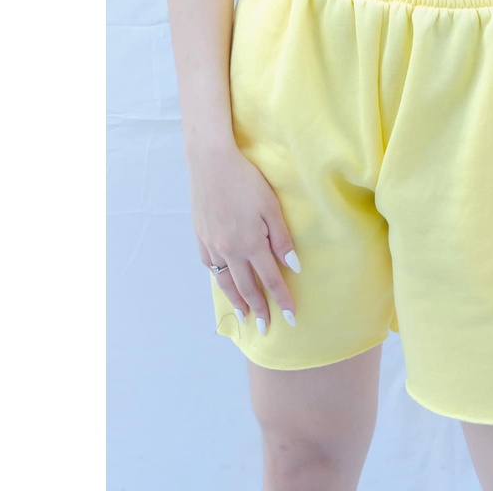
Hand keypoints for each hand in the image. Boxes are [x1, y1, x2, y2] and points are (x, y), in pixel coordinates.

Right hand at [187, 146, 300, 331]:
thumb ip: (281, 239)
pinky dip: (219, 280)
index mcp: (251, 244)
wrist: (211, 163)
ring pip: (226, 282)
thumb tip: (292, 266)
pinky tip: (224, 284)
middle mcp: (229, 250)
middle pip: (247, 287)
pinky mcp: (201, 237)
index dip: (283, 300)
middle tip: (266, 328)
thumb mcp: (271, 206)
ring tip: (243, 316)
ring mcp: (212, 246)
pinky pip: (211, 267)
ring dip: (236, 301)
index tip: (292, 318)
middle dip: (259, 309)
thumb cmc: (246, 180)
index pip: (271, 280)